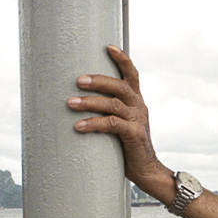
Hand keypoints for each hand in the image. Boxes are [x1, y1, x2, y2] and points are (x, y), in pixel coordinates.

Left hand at [68, 45, 175, 201]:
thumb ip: (110, 113)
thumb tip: (80, 103)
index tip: (108, 46)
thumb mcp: (122, 125)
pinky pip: (112, 124)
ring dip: (89, 102)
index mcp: (136, 101)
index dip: (122, 59)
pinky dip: (93, 123)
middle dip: (98, 80)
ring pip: (112, 104)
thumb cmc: (129, 148)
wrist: (147, 171)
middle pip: (119, 85)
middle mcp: (139, 106)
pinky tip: (78, 126)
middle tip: (77, 81)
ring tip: (70, 103)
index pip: (132, 74)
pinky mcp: (134, 134)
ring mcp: (138, 120)